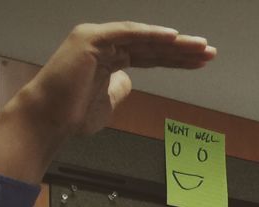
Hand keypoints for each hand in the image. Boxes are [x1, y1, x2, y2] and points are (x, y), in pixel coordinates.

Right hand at [0, 22, 215, 181]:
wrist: (49, 120)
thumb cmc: (73, 115)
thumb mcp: (108, 103)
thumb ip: (120, 89)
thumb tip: (130, 81)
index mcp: (108, 57)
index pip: (150, 56)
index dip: (175, 59)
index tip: (200, 62)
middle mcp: (104, 44)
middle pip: (152, 46)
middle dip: (182, 50)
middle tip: (209, 52)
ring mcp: (98, 39)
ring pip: (144, 38)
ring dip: (175, 43)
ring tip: (200, 47)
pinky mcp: (92, 39)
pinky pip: (128, 33)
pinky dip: (151, 34)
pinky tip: (173, 37)